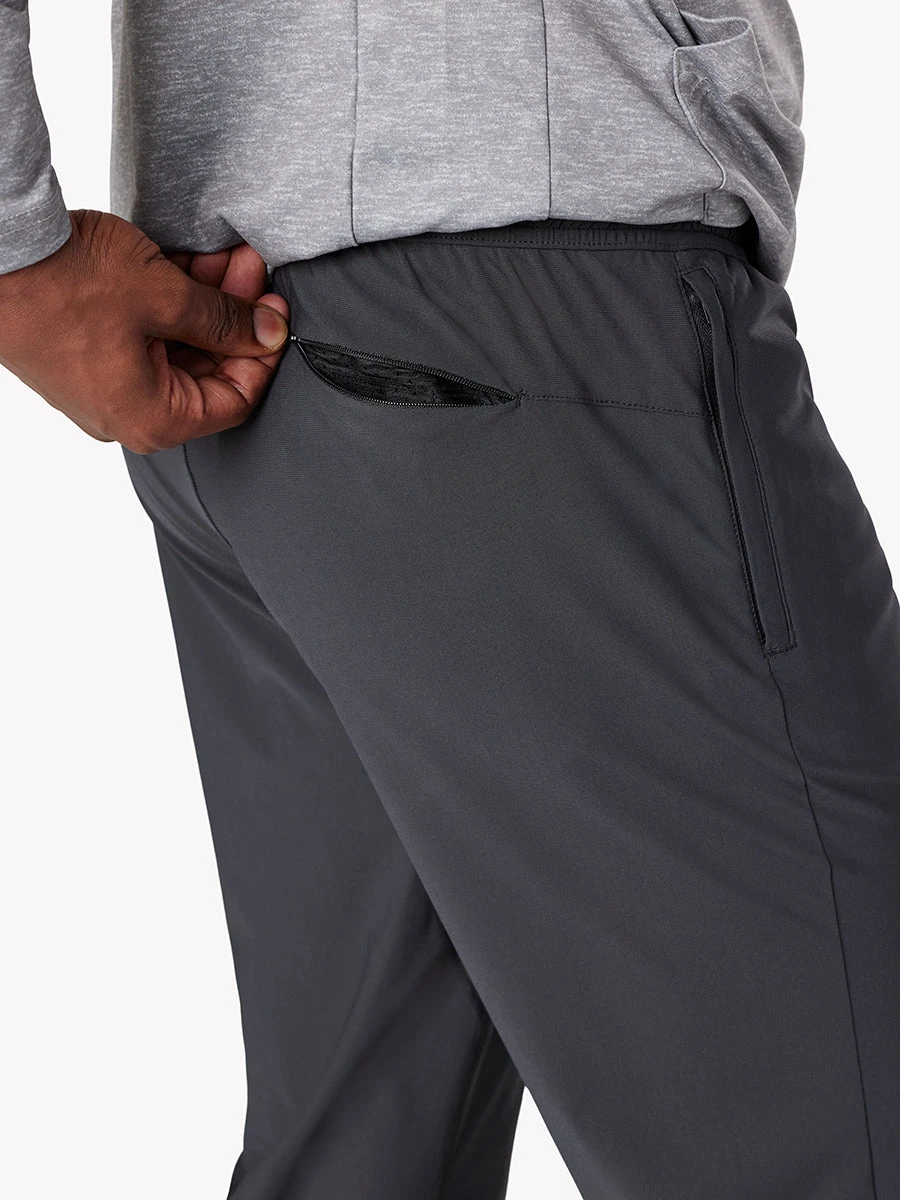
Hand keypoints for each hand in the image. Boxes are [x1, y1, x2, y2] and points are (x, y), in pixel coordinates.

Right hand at [0, 209, 290, 452]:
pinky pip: (146, 336)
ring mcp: (105, 387)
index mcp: (153, 419)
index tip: (275, 313)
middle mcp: (128, 414)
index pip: (236, 400)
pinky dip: (171, 304)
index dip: (263, 355)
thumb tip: (269, 333)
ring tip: (227, 257)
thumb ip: (225, 320)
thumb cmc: (65, 284)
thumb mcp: (165, 296)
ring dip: (207, 303)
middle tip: (252, 272)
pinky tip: (189, 263)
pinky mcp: (87, 356)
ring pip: (178, 349)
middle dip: (235, 318)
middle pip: (207, 372)